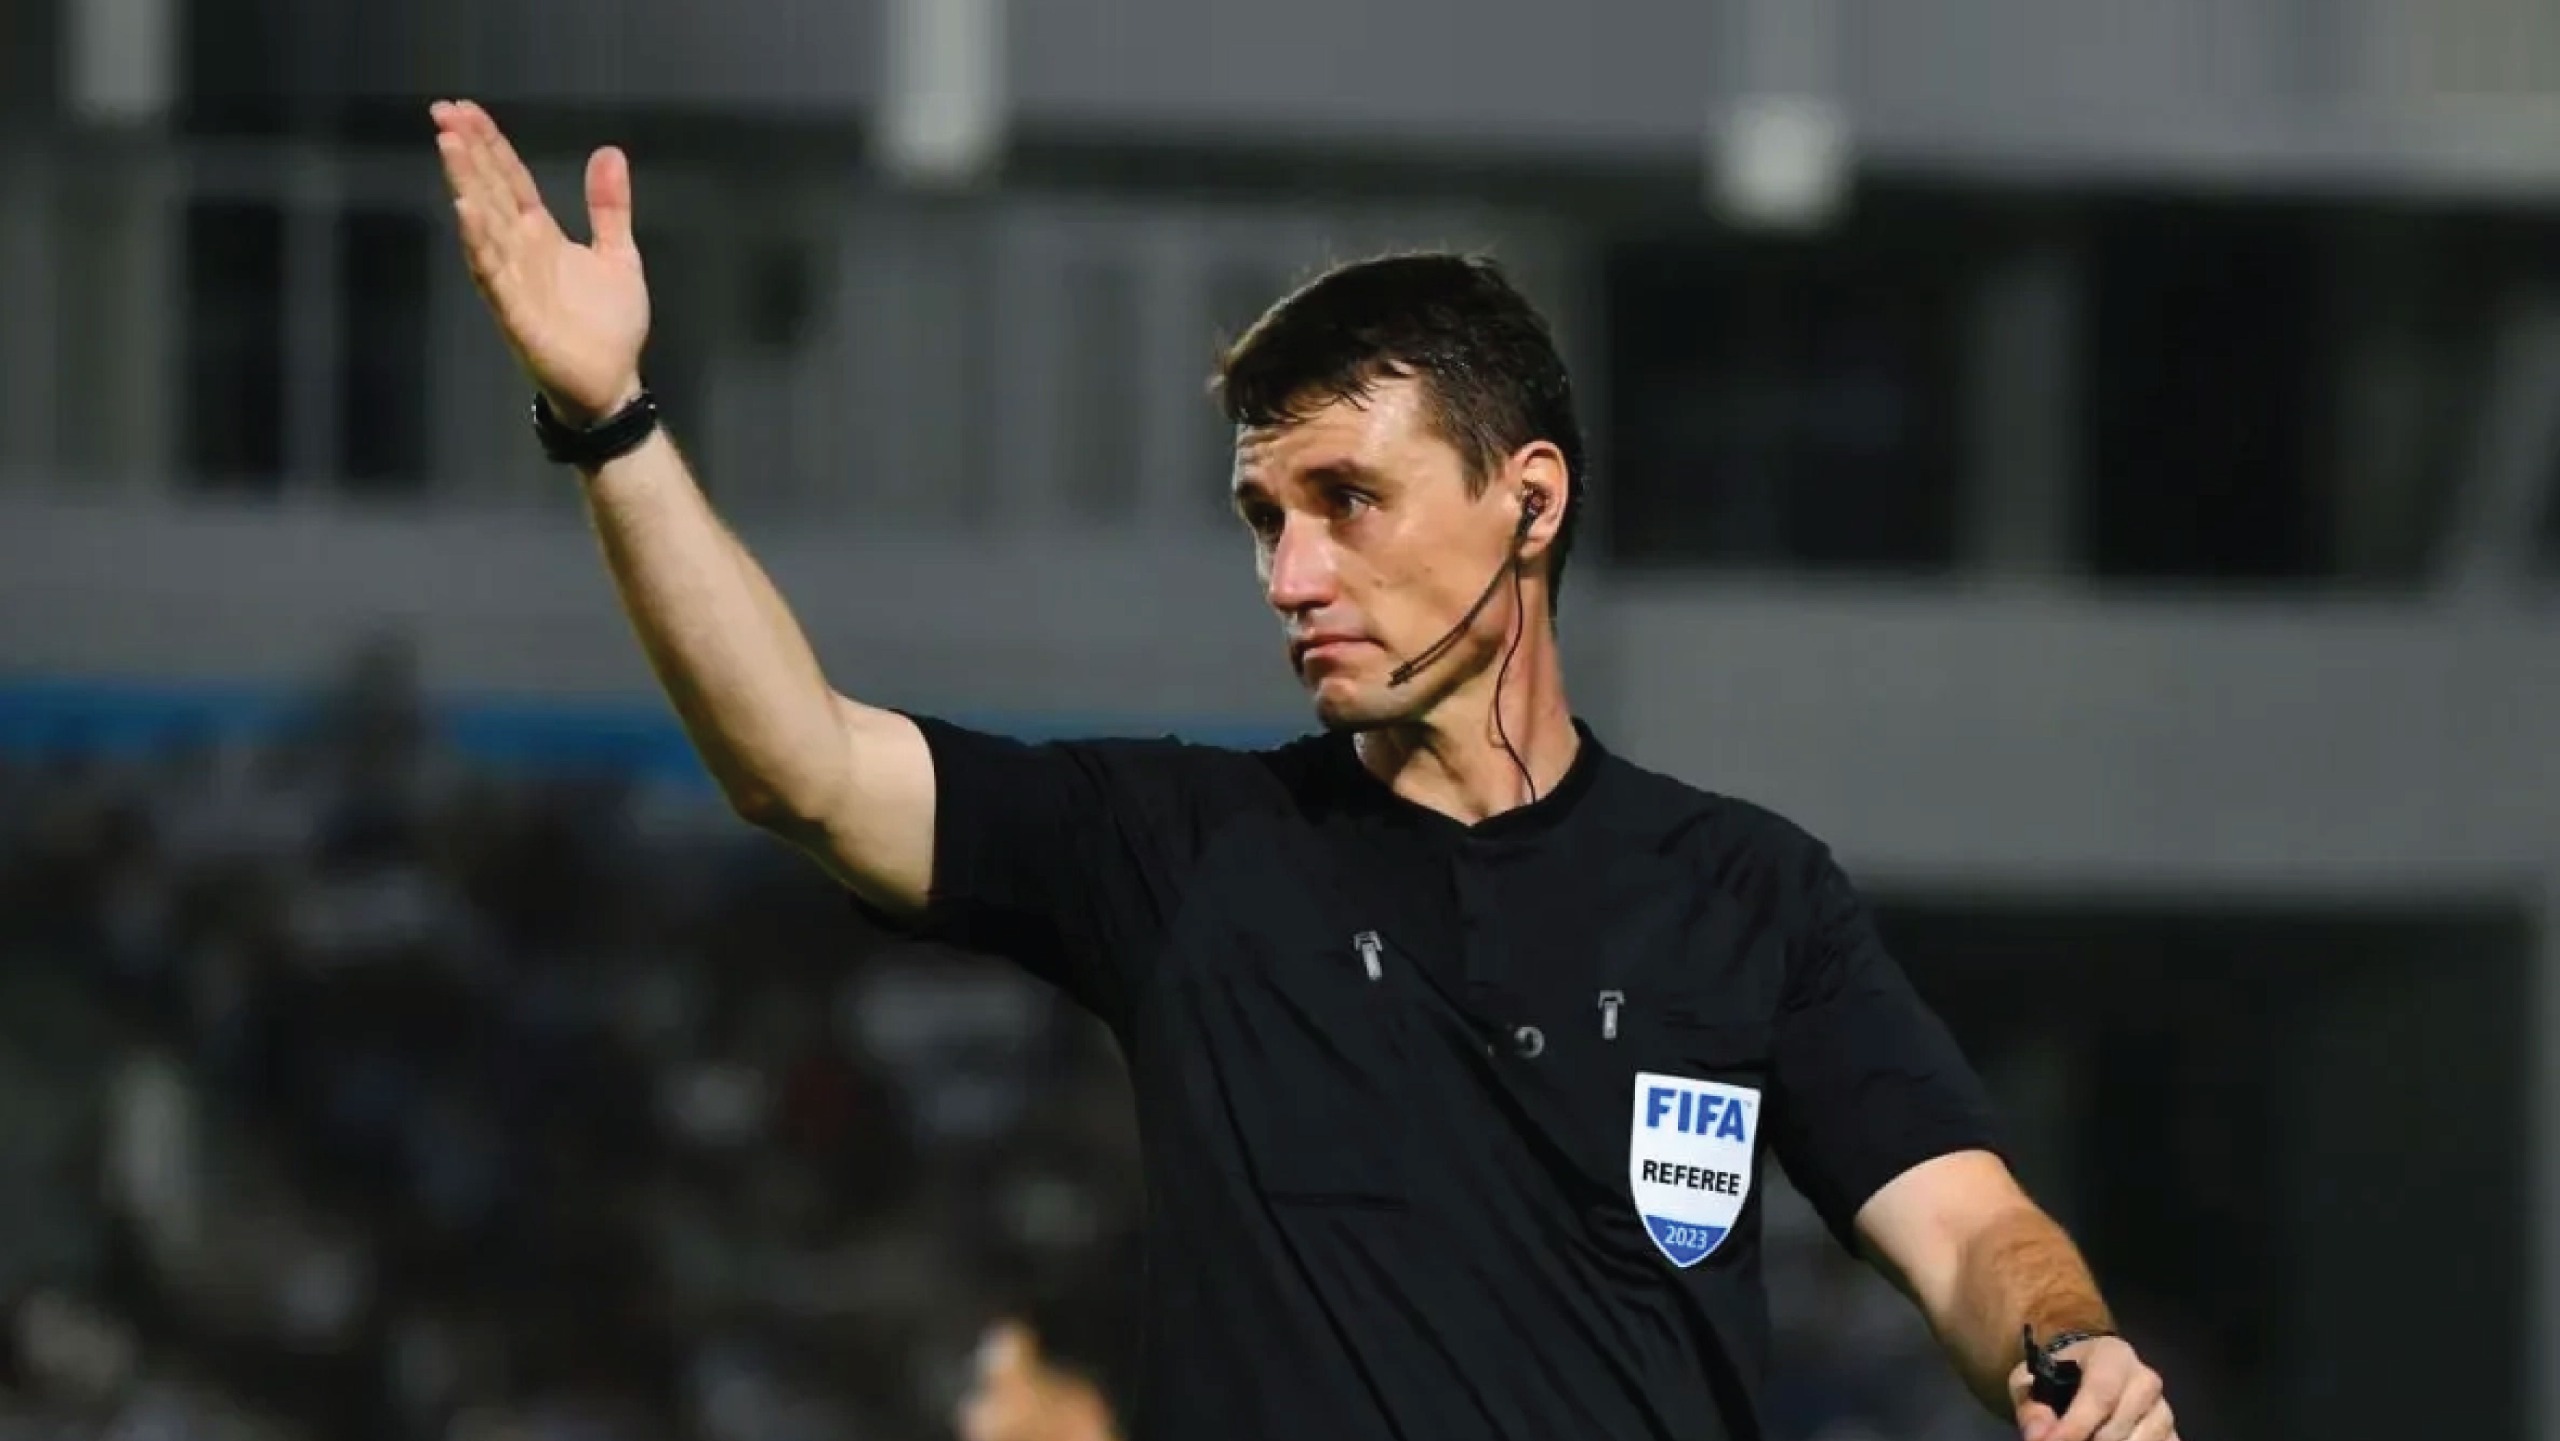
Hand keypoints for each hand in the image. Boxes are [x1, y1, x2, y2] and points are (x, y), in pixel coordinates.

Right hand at [430, 99, 650, 421]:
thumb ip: (609, 207)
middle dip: (467, 153)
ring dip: (466, 185)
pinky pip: (492, 274)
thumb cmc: (609, 327)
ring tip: (450, 145)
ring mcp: (514, 282)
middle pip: (488, 192)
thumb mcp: (618, 254)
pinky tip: (466, 211)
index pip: (509, 179)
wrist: (613, 385)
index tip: (464, 108)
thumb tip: (609, 152)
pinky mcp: (516, 314)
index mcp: (540, 236)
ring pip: (483, 225)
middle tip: (443, 112)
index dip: (490, 144)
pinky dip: (478, 242)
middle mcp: (519, 253)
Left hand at [2008, 1336, 2176, 1440]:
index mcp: (2113, 1356)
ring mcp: (2163, 1410)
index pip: (2100, 1394)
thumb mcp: (2033, 1381)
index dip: (2075, 1426)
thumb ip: (2033, 1409)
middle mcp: (2146, 1381)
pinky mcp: (2172, 1433)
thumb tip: (2040, 1438)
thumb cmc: (2060, 1375)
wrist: (2087, 1370)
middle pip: (2119, 1428)